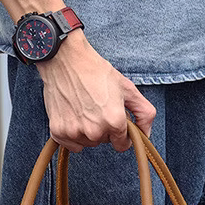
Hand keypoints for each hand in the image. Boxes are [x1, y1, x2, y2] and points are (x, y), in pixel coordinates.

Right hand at [36, 32, 155, 152]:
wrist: (64, 59)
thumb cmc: (96, 71)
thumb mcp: (128, 88)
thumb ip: (144, 113)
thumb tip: (146, 135)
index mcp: (114, 121)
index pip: (122, 145)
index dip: (121, 133)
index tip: (115, 120)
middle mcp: (95, 131)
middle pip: (104, 142)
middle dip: (104, 129)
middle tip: (97, 107)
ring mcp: (75, 132)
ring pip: (88, 143)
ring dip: (88, 132)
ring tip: (84, 108)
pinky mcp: (58, 132)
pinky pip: (72, 145)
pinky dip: (73, 135)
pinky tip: (73, 115)